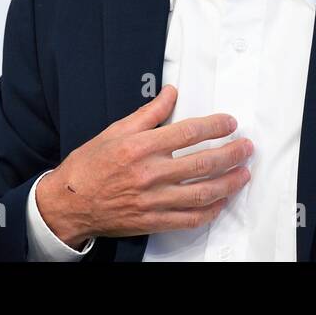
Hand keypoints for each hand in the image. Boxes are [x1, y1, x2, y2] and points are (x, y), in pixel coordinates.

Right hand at [35, 84, 252, 247]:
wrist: (69, 203)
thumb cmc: (89, 166)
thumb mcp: (115, 131)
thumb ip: (148, 114)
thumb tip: (170, 94)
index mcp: (140, 148)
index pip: (188, 133)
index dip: (214, 126)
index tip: (229, 123)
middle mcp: (150, 174)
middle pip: (202, 163)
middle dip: (231, 154)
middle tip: (246, 147)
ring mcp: (153, 200)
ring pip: (202, 193)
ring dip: (228, 183)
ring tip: (243, 174)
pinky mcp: (153, 221)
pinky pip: (190, 219)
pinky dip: (210, 211)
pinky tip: (221, 202)